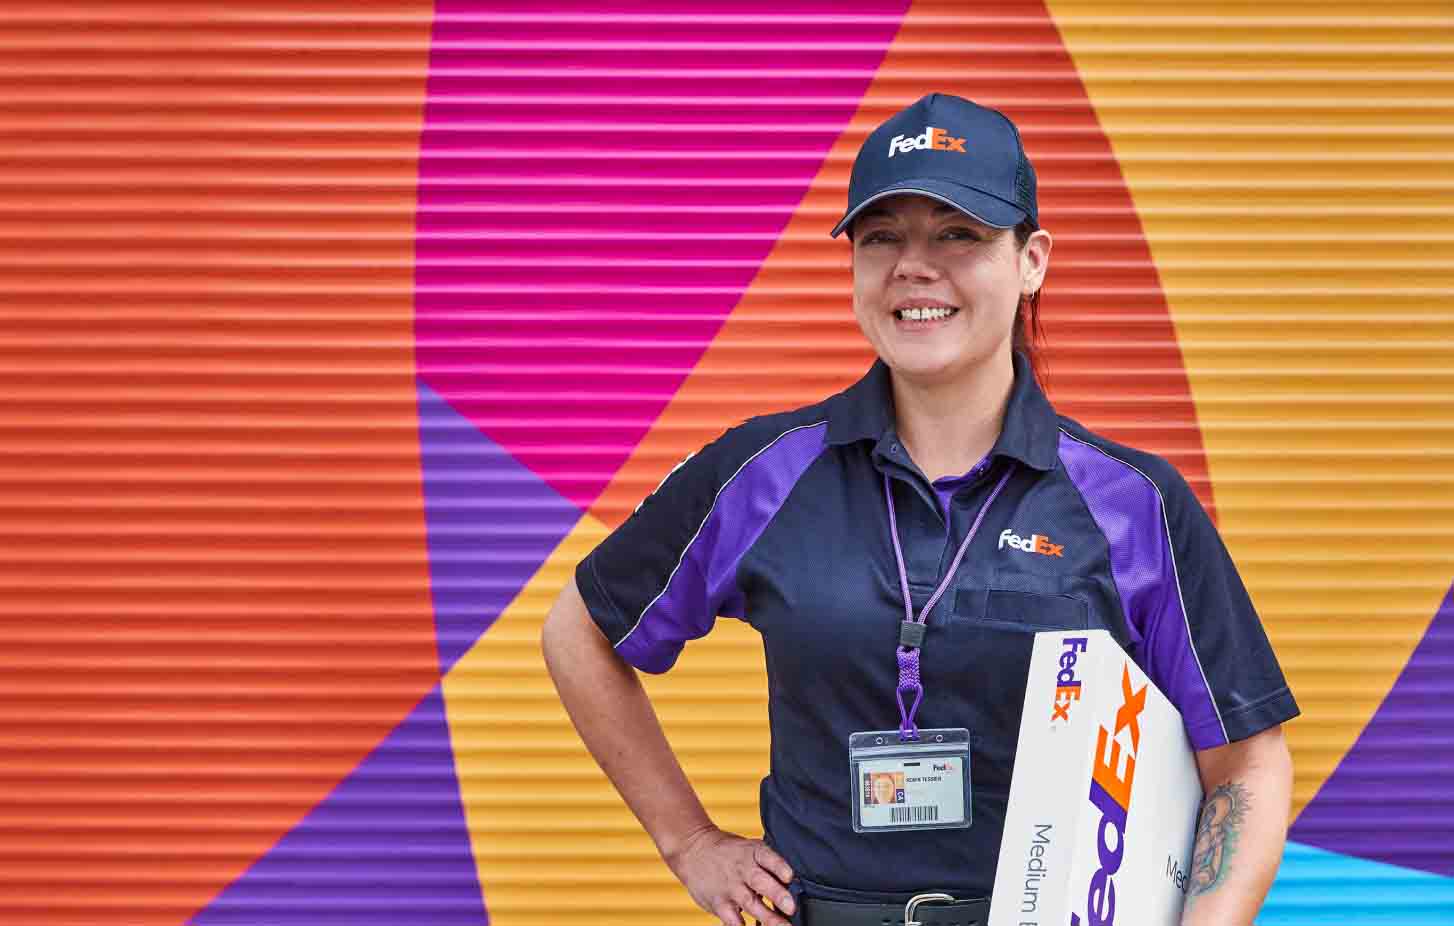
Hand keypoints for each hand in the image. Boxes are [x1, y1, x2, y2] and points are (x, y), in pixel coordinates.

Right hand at [664, 825, 796, 925]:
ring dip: (767, 917)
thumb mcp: (749, 850)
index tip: (790, 876)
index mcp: (753, 853)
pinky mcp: (719, 903)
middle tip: (791, 907)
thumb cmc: (729, 853)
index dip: (779, 866)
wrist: (693, 849)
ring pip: (750, 903)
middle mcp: (742, 869)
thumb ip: (769, 867)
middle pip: (760, 881)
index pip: (768, 857)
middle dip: (777, 895)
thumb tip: (795, 885)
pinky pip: (731, 919)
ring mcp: (730, 887)